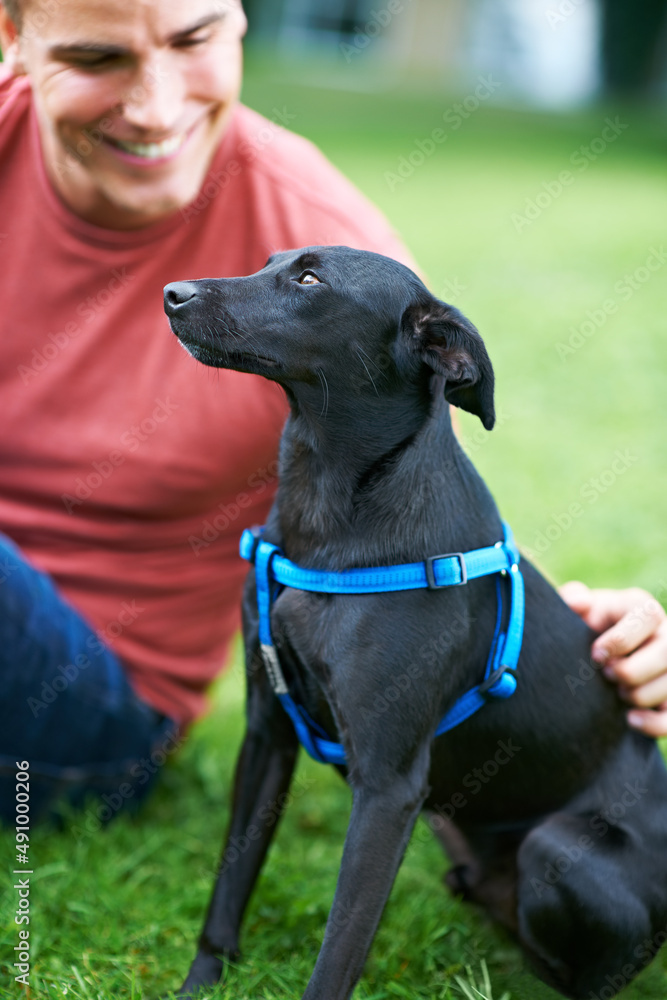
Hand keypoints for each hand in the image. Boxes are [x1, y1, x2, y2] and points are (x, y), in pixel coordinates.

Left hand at [559, 581, 666, 738]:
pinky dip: (654, 723)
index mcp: (640, 607)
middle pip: (666, 652)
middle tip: (607, 676)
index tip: (596, 654)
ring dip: (641, 695)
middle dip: (632, 670)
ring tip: (616, 694)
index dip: (622, 639)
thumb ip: (571, 598)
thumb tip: (579, 601)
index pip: (648, 616)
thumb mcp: (575, 610)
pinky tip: (629, 720)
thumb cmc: (581, 625)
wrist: (587, 654)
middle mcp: (663, 633)